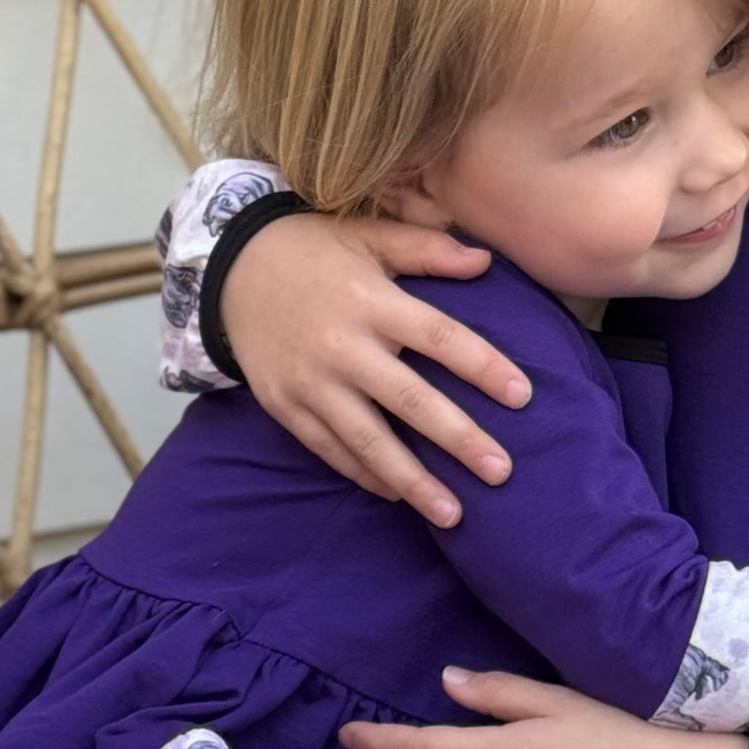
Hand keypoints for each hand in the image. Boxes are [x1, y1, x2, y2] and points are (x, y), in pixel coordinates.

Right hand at [223, 212, 534, 525]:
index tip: (522, 396)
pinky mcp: (285, 406)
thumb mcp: (366, 234)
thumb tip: (486, 262)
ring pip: (369, 441)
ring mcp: (310, 382)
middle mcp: (342, 347)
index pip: (439, 338)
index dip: (483, 367)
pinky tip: (399, 496)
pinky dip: (365, 475)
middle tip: (501, 473)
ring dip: (414, 481)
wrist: (226, 266)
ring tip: (454, 514)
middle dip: (459, 440)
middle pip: (410, 400)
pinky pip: (330, 450)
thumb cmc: (310, 248)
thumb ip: (426, 249)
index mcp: (370, 300)